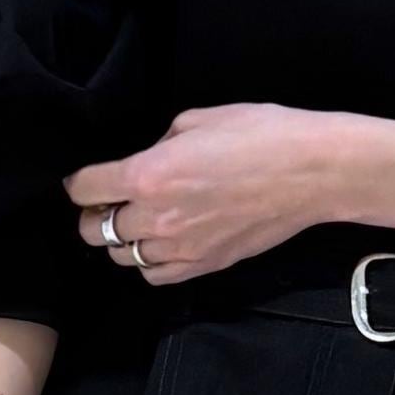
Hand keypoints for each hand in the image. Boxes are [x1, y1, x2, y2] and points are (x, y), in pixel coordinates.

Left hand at [61, 102, 354, 284]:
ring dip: (124, 239)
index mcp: (148, 175)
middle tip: (110, 201)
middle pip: (95, 231)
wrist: (313, 172)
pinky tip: (163, 243)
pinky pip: (156, 276)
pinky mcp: (206, 265)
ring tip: (140, 222)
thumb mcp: (198, 119)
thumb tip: (149, 158)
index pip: (85, 188)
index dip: (81, 181)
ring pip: (123, 257)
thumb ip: (160, 143)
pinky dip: (150, 262)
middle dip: (95, 214)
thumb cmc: (262, 135)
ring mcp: (181, 248)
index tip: (88, 178)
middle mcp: (157, 217)